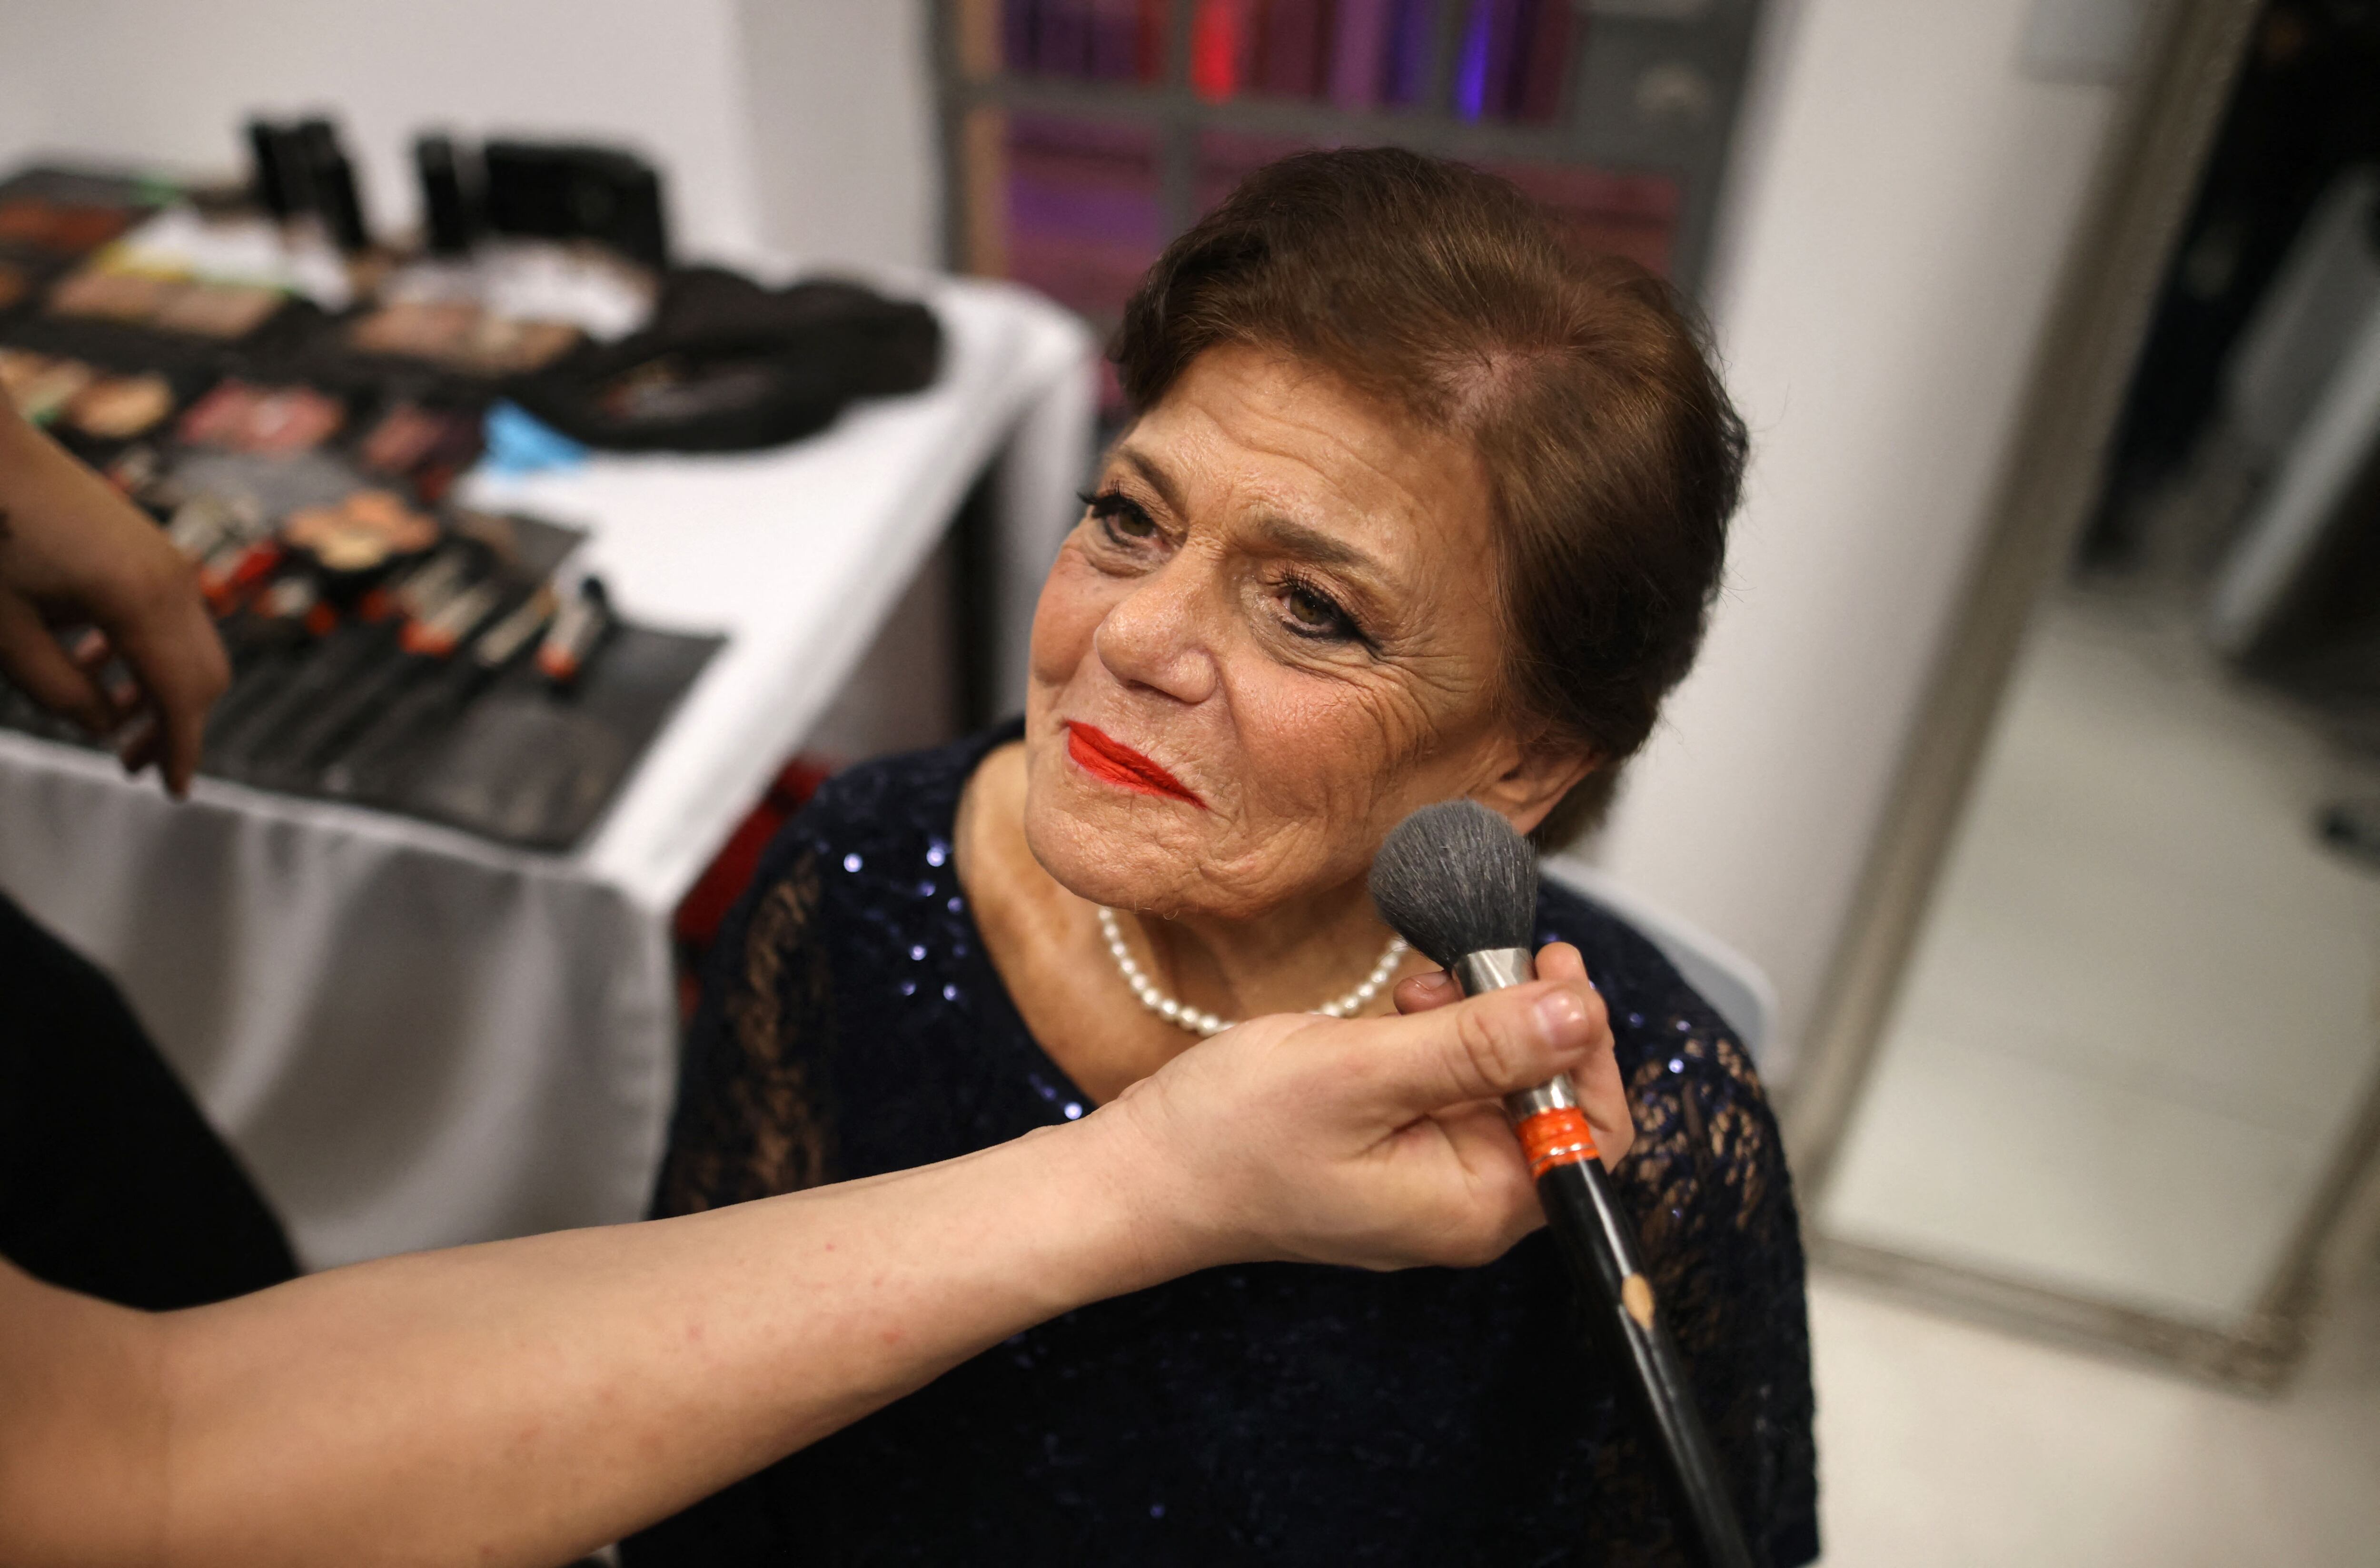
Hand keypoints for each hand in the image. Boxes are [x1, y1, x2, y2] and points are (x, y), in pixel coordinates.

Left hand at [0, 403, 226, 793]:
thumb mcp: (7, 630)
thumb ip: (56, 691)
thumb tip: (100, 723)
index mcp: (139, 603)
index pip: (182, 698)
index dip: (181, 752)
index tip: (175, 793)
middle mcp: (171, 581)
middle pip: (204, 677)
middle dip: (176, 727)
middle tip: (131, 763)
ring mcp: (166, 560)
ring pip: (190, 648)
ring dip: (158, 690)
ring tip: (108, 717)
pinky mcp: (149, 549)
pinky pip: (170, 617)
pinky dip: (146, 654)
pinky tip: (92, 660)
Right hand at [1093, 948, 1616, 1272]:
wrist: (1141, 1174)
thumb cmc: (1232, 1138)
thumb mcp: (1359, 1074)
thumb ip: (1475, 1046)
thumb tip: (1578, 1014)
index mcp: (1475, 1205)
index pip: (1596, 1137)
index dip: (1593, 1050)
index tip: (1554, 976)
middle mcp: (1464, 1199)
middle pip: (1555, 1103)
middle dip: (1528, 1025)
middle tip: (1487, 961)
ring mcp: (1428, 1174)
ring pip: (1500, 1084)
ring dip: (1480, 1022)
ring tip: (1425, 987)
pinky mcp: (1394, 1147)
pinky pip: (1450, 1085)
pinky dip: (1440, 1036)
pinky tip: (1402, 1009)